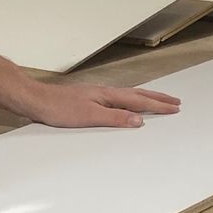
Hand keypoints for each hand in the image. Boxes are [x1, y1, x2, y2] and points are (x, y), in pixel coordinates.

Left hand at [24, 83, 180, 129]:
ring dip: (146, 98)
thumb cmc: (59, 109)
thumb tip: (139, 120)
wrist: (37, 100)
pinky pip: (119, 99)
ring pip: (129, 95)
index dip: (158, 106)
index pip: (139, 101)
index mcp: (109, 96)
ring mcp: (98, 95)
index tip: (175, 108)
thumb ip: (115, 118)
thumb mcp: (90, 117)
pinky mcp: (91, 100)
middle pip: (138, 94)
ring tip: (158, 100)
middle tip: (175, 101)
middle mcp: (106, 93)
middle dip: (158, 98)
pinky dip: (132, 100)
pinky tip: (128, 104)